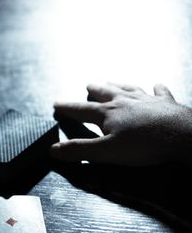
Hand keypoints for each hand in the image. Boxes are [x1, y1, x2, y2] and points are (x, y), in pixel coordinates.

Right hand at [51, 82, 191, 165]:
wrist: (182, 136)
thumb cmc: (143, 145)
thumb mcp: (106, 152)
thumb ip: (79, 150)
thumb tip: (53, 150)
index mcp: (107, 113)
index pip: (81, 110)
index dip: (67, 108)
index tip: (56, 104)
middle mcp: (124, 102)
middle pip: (105, 93)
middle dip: (94, 90)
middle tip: (88, 85)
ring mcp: (146, 100)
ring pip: (128, 88)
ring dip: (118, 85)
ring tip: (112, 81)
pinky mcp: (166, 104)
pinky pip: (160, 92)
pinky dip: (157, 88)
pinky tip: (157, 85)